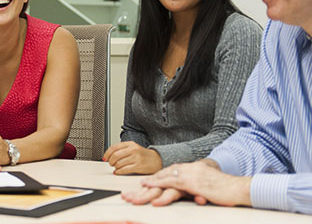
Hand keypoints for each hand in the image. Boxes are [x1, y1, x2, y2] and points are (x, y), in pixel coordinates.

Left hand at [103, 141, 162, 174]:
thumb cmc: (142, 155)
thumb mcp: (133, 148)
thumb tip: (109, 156)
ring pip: (119, 163)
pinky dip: (119, 172)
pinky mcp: (138, 166)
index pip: (114, 147)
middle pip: (115, 155)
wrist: (156, 160)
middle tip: (111, 163)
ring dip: (115, 167)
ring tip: (116, 167)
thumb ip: (122, 150)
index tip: (105, 158)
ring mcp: (136, 158)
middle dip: (111, 161)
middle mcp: (133, 150)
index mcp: (131, 144)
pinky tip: (118, 172)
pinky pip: (124, 169)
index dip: (107, 153)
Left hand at [123, 161, 251, 206]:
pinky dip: (164, 193)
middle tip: (128, 196)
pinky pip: (175, 188)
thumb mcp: (205, 184)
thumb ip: (192, 186)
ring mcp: (190, 174)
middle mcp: (187, 169)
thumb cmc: (224, 189)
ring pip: (163, 181)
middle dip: (144, 187)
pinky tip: (154, 199)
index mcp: (188, 169)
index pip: (165, 174)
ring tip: (134, 197)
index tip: (138, 189)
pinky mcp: (195, 183)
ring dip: (148, 190)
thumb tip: (186, 192)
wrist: (239, 187)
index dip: (151, 182)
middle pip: (160, 177)